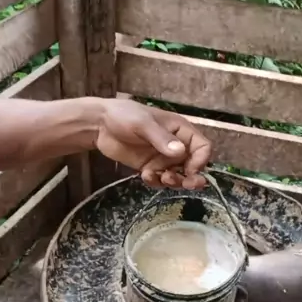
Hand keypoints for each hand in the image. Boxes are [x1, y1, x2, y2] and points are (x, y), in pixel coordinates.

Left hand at [96, 100, 210, 188]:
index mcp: (180, 130)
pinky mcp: (150, 167)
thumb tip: (180, 152)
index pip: (202, 147)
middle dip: (191, 178)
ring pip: (178, 176)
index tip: (190, 170)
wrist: (99, 125)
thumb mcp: (143, 124)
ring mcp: (162, 158)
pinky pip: (160, 180)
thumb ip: (161, 138)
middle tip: (184, 185)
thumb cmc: (124, 116)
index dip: (200, 160)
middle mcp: (175, 145)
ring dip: (174, 182)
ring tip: (162, 178)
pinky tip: (146, 176)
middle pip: (194, 166)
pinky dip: (156, 182)